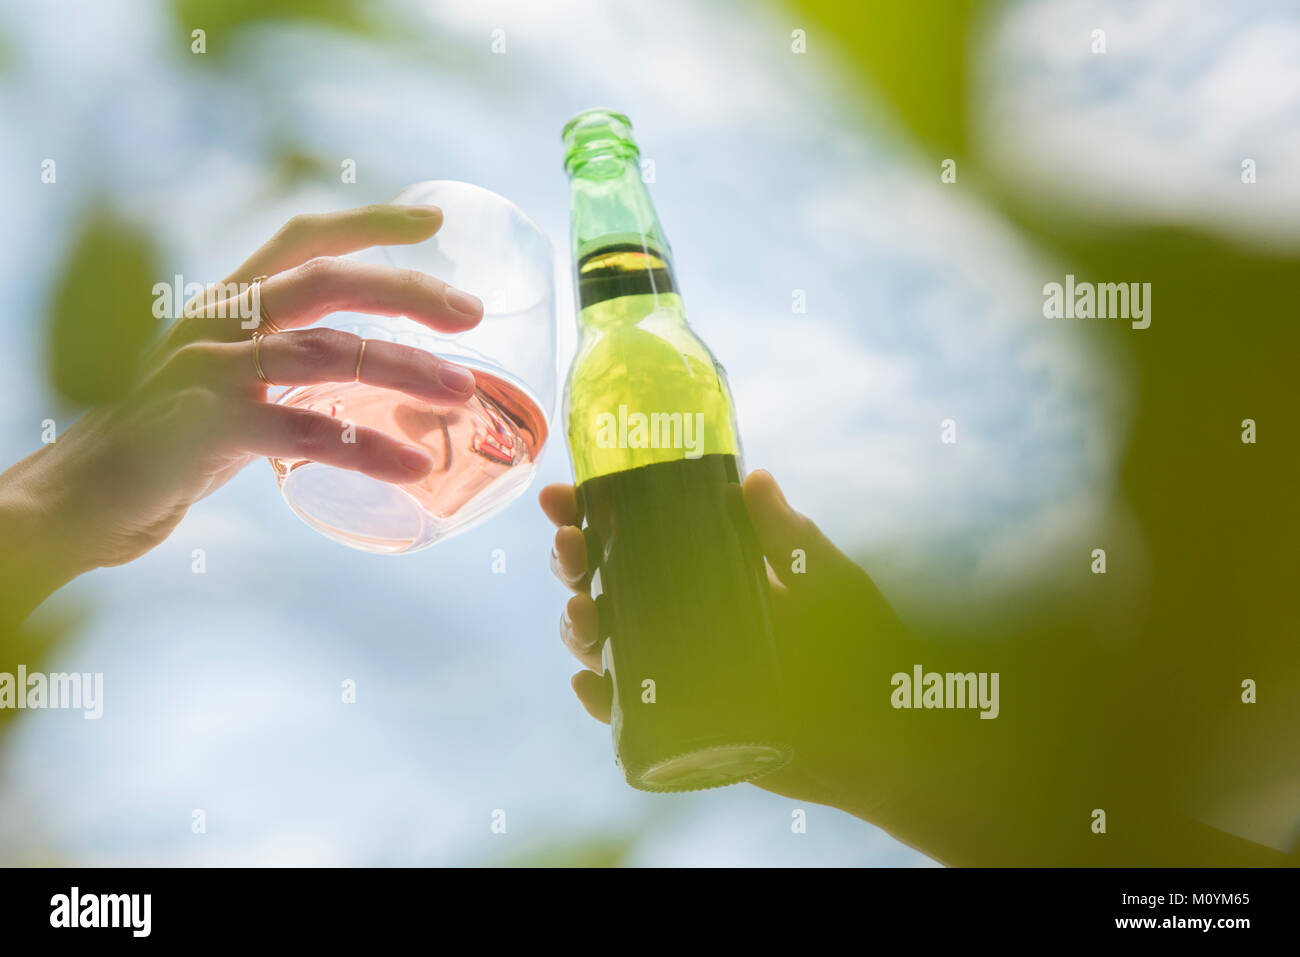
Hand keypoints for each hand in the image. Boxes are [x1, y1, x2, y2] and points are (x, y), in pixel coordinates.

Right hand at [1, 204, 483, 618]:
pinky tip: (413, 467)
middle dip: (406, 291)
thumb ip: (286, 359)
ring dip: (404, 370)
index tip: (436, 221)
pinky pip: (304, 432)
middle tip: (472, 313)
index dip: (371, 222)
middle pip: (326, 282)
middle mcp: (217, 320)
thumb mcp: (228, 376)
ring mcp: (208, 370)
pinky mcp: (205, 427)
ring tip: (463, 393)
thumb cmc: (172, 437)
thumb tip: (380, 369)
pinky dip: (366, 450)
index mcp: (227, 300)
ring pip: (326, 355)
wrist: (88, 495)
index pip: (303, 239)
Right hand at [539, 469, 910, 815]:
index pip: (632, 536)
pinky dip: (600, 698)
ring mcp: (674, 670)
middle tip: (570, 545)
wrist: (884, 730)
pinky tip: (590, 682)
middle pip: (602, 584)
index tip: (562, 496)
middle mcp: (678, 618)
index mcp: (702, 573)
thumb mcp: (825, 581)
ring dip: (578, 625)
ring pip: (603, 644)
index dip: (588, 515)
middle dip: (572, 562)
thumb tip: (754, 479)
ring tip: (586, 611)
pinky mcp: (681, 722)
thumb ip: (790, 537)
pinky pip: (625, 711)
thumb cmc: (862, 645)